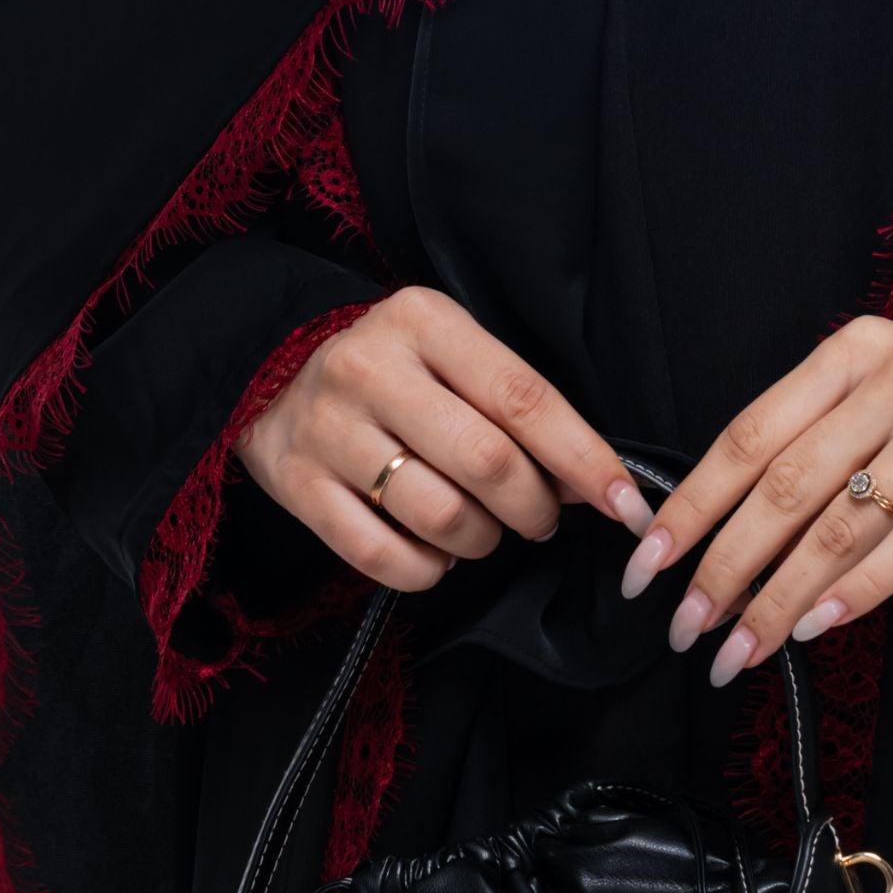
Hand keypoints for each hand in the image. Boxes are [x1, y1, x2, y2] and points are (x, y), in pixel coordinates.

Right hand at [239, 285, 647, 593]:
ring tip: (483, 530)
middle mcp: (370, 369)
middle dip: (534, 509)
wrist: (267, 372)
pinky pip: (383, 557)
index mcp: (424, 322)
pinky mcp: (297, 486)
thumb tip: (596, 483)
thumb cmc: (392, 371)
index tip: (625, 504)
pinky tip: (434, 551)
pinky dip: (427, 570)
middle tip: (540, 518)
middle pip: (487, 463)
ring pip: (439, 516)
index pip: (523, 398)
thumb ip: (519, 407)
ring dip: (482, 541)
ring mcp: (327, 429)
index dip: (584, 458)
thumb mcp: (453, 356)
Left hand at [622, 317, 892, 683]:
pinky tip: (814, 628)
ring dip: (776, 598)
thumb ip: (830, 434)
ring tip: (740, 649)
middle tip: (685, 627)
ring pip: (835, 524)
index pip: (747, 435)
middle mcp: (892, 378)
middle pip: (779, 486)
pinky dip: (853, 592)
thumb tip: (739, 521)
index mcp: (854, 353)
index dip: (689, 506)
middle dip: (721, 567)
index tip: (646, 565)